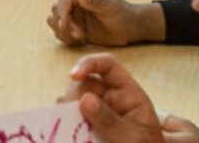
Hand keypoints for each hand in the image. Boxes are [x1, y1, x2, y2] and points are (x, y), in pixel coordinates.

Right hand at [46, 0, 157, 46]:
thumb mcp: (110, 5)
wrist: (130, 28)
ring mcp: (74, 15)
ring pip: (54, 21)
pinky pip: (60, 33)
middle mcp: (75, 2)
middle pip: (56, 10)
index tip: (64, 25)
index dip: (62, 13)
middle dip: (63, 23)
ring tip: (80, 37)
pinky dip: (66, 38)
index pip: (64, 0)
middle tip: (78, 34)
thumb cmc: (122, 13)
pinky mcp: (75, 28)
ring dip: (63, 31)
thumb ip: (94, 1)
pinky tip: (79, 41)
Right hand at [58, 54, 198, 142]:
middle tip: (70, 116)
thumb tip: (85, 98)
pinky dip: (64, 123)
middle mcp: (110, 99)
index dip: (90, 63)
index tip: (74, 75)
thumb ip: (110, 121)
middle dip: (74, 96)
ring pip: (73, 101)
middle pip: (84, 83)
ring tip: (69, 130)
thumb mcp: (134, 139)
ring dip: (67, 112)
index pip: (108, 66)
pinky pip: (69, 118)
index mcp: (128, 94)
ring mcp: (97, 112)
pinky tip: (65, 132)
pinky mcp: (87, 127)